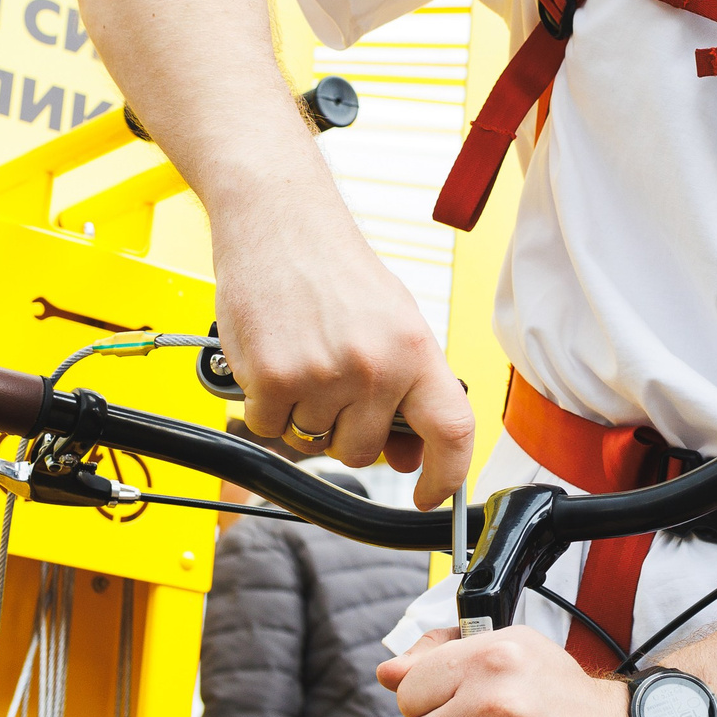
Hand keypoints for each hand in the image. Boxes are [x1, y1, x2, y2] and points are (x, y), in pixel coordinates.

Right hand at [211, 196, 473, 506]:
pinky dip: (265, 406)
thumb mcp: (394, 321)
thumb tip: (410, 456)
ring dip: (302, 416)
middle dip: (345, 432)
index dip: (446, 475)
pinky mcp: (273, 378)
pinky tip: (273, 360)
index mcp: (414, 350)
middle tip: (332, 385)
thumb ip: (408, 387)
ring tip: (303, 359)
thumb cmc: (335, 270)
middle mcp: (374, 366)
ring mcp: (322, 375)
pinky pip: (268, 428)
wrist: (278, 223)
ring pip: (311, 443)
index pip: (451, 431)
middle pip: (363, 450)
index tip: (431, 493)